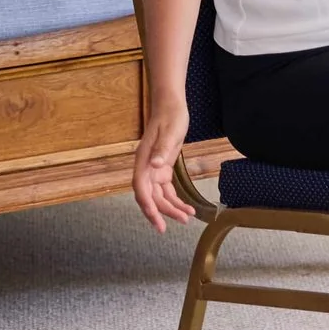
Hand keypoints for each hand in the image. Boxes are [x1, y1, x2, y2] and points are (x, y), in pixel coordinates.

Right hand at [132, 98, 193, 232]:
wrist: (171, 106)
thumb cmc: (170, 117)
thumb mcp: (170, 132)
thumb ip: (162, 150)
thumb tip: (154, 165)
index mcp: (143, 161)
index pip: (141, 189)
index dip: (148, 206)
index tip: (157, 220)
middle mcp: (145, 168)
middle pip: (151, 196)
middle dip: (163, 212)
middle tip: (179, 223)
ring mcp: (153, 169)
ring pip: (159, 195)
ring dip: (171, 208)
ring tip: (187, 217)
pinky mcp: (162, 168)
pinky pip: (166, 189)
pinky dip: (175, 199)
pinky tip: (187, 207)